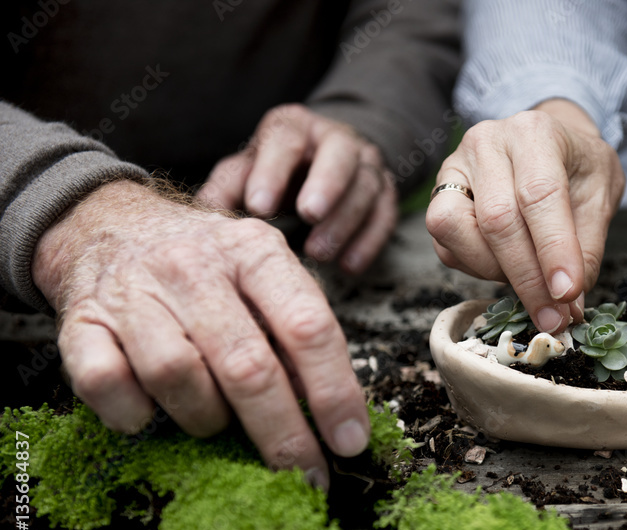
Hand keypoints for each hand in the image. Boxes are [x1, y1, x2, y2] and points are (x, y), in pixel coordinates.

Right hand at [32, 180, 370, 489]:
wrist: (109, 225)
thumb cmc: (207, 266)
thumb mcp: (265, 273)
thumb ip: (300, 329)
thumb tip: (334, 410)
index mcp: (254, 251)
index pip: (308, 326)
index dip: (335, 392)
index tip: (350, 443)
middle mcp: (194, 266)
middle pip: (247, 366)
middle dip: (283, 434)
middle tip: (305, 474)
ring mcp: (133, 292)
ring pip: (178, 377)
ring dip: (206, 418)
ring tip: (216, 420)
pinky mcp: (80, 322)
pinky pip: (106, 384)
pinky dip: (133, 414)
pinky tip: (151, 413)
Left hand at [197, 103, 396, 274]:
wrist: (323, 162)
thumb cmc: (274, 171)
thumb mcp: (245, 171)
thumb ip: (226, 189)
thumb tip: (199, 218)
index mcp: (294, 126)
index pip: (286, 137)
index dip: (273, 169)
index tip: (258, 206)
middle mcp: (335, 138)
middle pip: (340, 152)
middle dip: (326, 182)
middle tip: (308, 215)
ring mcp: (366, 164)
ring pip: (367, 185)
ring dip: (345, 220)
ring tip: (319, 253)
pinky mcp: (386, 192)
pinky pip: (385, 214)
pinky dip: (370, 241)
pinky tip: (349, 266)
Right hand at [426, 99, 623, 332]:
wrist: (551, 146)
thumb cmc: (578, 169)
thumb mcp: (602, 195)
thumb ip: (587, 247)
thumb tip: (567, 303)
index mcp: (534, 132)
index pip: (539, 194)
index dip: (553, 250)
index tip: (566, 294)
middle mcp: (486, 143)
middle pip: (497, 219)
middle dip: (526, 278)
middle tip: (552, 316)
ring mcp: (454, 169)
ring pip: (456, 230)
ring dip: (495, 272)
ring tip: (530, 282)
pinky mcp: (438, 197)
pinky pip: (446, 246)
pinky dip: (476, 269)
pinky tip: (506, 268)